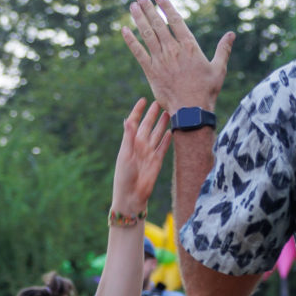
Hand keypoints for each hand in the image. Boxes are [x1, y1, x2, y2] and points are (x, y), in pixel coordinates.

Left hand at [112, 98, 172, 215]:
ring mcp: (149, 153)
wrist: (132, 195)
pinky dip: (167, 140)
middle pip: (148, 126)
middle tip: (160, 101)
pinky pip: (163, 147)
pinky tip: (172, 131)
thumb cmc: (124, 176)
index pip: (134, 122)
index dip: (138, 111)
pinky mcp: (157, 161)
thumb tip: (128, 119)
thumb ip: (128, 136)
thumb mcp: (125, 154)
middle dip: (153, 114)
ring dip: (162, 124)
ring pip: (157, 134)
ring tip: (168, 112)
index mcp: (130, 142)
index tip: (143, 100)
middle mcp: (140, 146)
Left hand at [120, 0, 232, 114]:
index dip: (166, 8)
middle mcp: (173, 50)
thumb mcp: (219, 68)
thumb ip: (223, 49)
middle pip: (158, 24)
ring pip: (147, 34)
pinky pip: (138, 53)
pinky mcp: (151, 71)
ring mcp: (161, 60)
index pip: (176, 21)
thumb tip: (231, 34)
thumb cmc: (207, 91)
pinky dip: (130, 41)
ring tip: (133, 6)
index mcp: (189, 46)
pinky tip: (124, 30)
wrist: (191, 110)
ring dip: (139, 19)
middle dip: (149, 9)